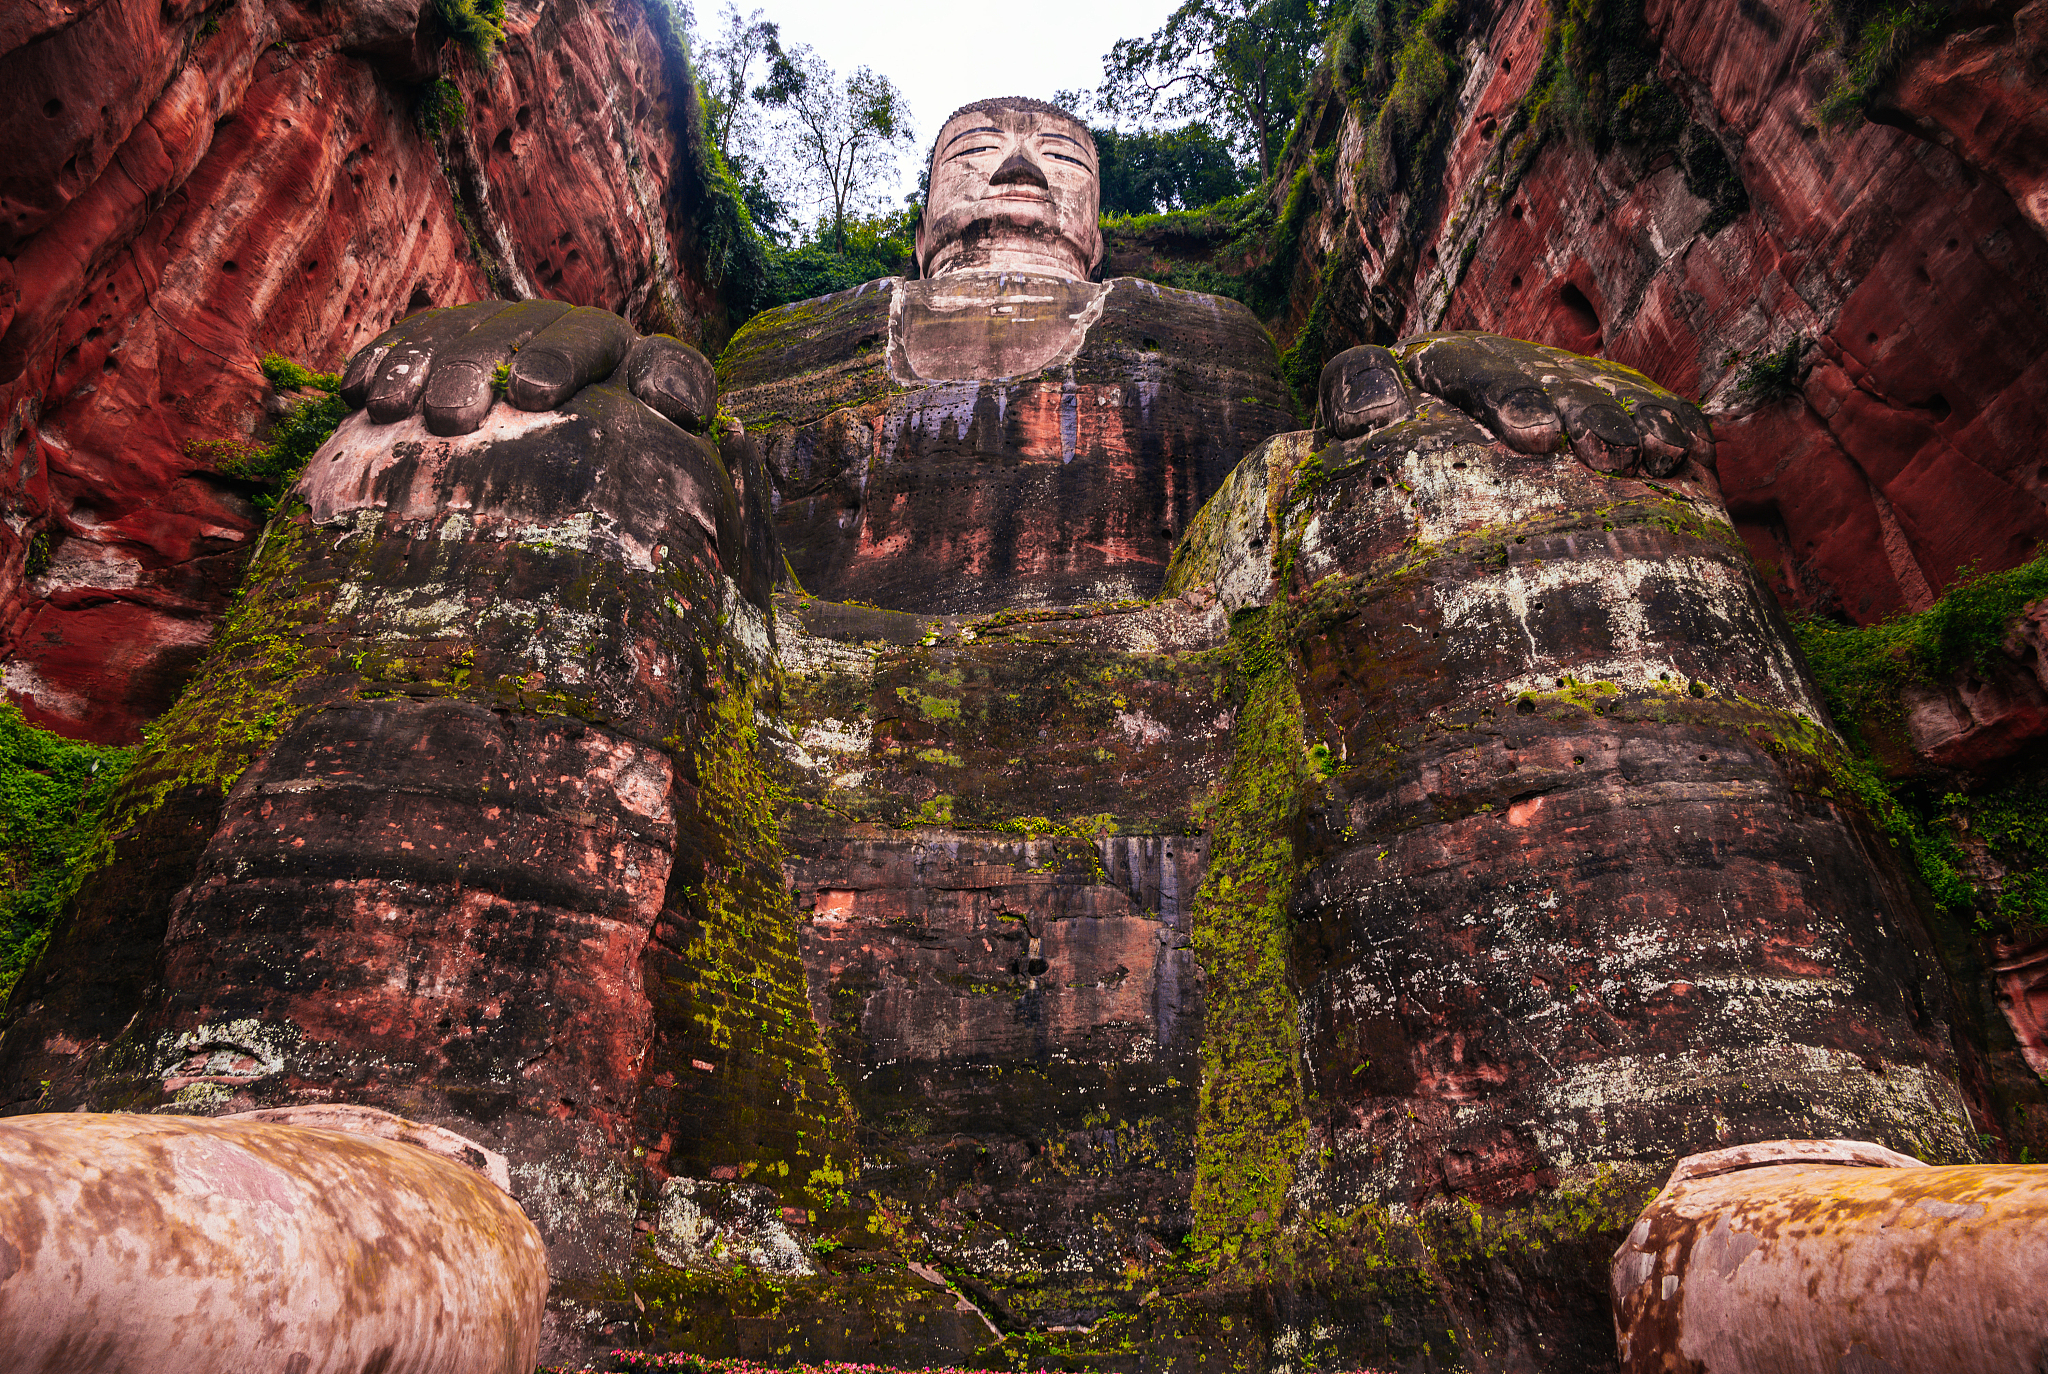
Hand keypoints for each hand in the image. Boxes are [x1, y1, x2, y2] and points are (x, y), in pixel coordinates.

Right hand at [337, 302, 713, 434]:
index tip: (530, 393)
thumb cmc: (631, 463)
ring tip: (392, 409)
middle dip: (476, 368)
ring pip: (454, 334)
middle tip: (450, 416)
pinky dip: (383, 362)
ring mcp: (497, 329)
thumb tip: (674, 400)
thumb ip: (679, 401)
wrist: (579, 461)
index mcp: (614, 348)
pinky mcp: (448, 340)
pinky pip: (411, 341)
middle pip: (509, 333)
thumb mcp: (666, 437)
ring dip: (419, 367)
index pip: (588, 339)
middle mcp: (553, 328)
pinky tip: (358, 393)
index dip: (560, 359)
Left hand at [1318, 332, 1712, 477]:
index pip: (1475, 371)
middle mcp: (1506, 366)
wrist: (1399, 454)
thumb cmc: (1366, 453)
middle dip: (1585, 412)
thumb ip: (1350, 400)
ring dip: (1636, 423)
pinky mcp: (1599, 409)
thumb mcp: (1348, 421)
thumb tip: (1373, 402)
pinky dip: (1669, 428)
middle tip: (1607, 455)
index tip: (1535, 439)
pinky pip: (1643, 411)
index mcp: (1441, 366)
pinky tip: (1692, 459)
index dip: (1509, 396)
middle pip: (1553, 380)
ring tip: (1658, 460)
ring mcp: (1556, 384)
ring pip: (1604, 393)